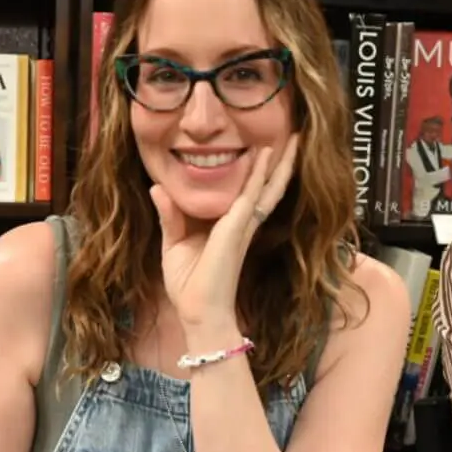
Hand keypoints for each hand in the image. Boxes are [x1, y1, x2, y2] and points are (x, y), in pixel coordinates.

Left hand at [150, 135, 298, 329]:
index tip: (264, 148)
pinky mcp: (236, 229)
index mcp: (227, 227)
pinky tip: (266, 155)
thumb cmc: (189, 286)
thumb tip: (157, 187)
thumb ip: (170, 215)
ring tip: (293, 138)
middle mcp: (241, 223)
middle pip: (266, 187)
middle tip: (294, 137)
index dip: (258, 172)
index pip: (247, 194)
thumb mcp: (174, 243)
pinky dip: (259, 174)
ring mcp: (241, 225)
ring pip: (267, 187)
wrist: (199, 314)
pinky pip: (251, 195)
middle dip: (280, 163)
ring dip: (280, 163)